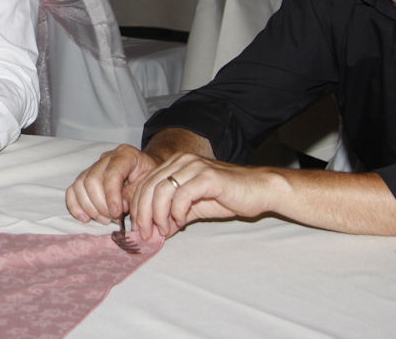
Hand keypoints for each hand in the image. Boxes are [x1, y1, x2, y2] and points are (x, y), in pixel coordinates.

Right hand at [64, 143, 161, 224]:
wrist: (146, 172)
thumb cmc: (149, 179)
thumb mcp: (148, 186)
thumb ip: (133, 196)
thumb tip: (118, 210)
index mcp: (126, 154)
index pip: (112, 173)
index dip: (112, 196)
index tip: (117, 214)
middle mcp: (107, 157)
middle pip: (92, 180)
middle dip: (101, 205)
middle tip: (114, 219)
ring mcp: (94, 166)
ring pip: (80, 185)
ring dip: (90, 208)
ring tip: (105, 220)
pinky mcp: (86, 177)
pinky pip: (73, 190)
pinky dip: (75, 205)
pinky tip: (85, 218)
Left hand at [129, 153, 276, 239]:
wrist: (258, 190)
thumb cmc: (227, 197)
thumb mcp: (193, 206)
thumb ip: (172, 214)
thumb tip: (153, 230)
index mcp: (175, 164)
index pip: (145, 184)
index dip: (138, 208)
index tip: (140, 229)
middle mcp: (182, 161)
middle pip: (149, 187)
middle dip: (143, 214)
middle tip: (146, 234)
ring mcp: (195, 167)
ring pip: (162, 190)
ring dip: (158, 215)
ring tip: (164, 230)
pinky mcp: (208, 177)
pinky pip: (182, 195)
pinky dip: (177, 211)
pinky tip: (182, 222)